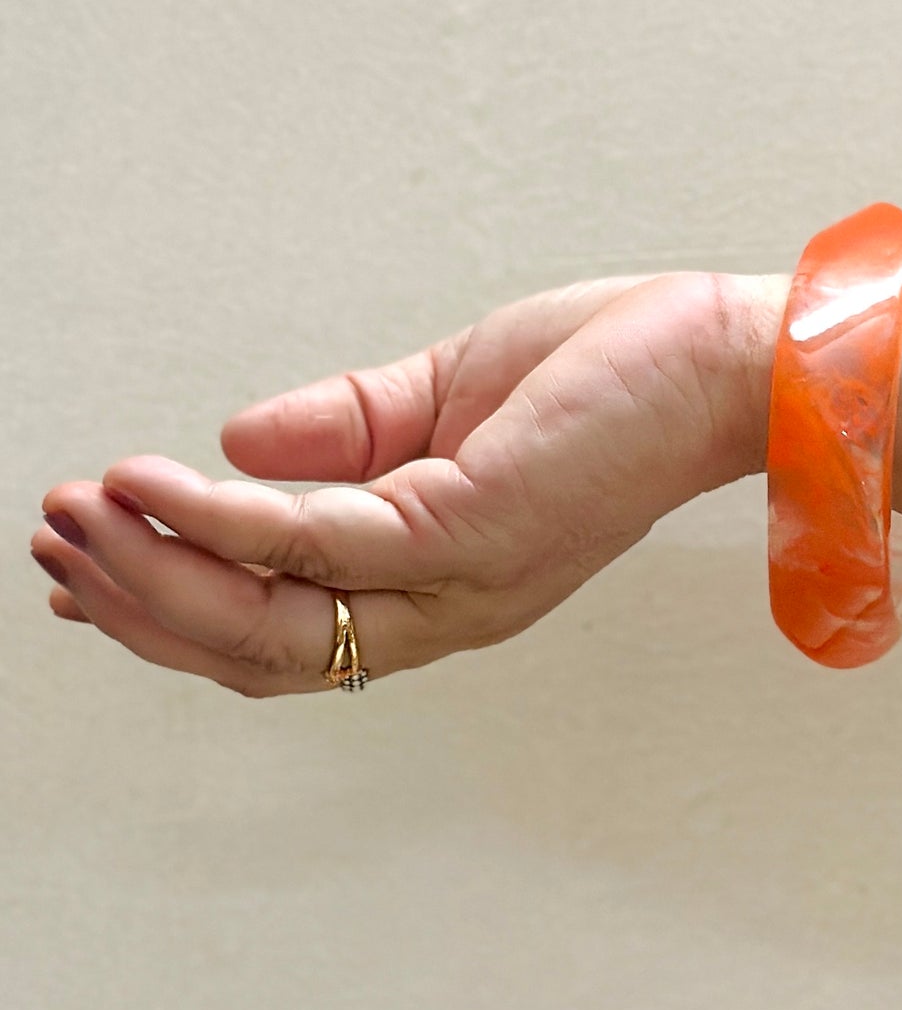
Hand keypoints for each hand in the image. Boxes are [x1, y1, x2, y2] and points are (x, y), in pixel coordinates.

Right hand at [31, 271, 769, 696]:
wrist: (726, 359)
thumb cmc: (610, 377)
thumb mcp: (448, 402)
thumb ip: (343, 433)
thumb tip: (234, 440)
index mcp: (435, 580)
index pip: (281, 628)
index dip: (173, 611)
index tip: (87, 568)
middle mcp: (442, 604)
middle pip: (254, 649)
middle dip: (141, 605)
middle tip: (54, 548)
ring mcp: (457, 576)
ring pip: (268, 616)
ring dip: (154, 572)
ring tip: (74, 516)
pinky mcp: (472, 525)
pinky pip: (317, 538)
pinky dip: (220, 517)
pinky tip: (151, 481)